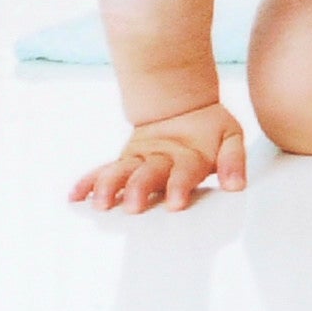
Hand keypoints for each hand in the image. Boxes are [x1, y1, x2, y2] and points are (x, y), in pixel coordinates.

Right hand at [70, 104, 247, 212]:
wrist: (180, 104)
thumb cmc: (208, 129)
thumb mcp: (230, 136)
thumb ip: (233, 160)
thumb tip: (235, 184)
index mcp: (188, 155)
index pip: (183, 172)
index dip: (179, 186)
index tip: (175, 203)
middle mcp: (160, 157)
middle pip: (146, 174)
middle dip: (138, 189)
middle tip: (132, 206)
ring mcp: (139, 158)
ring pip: (120, 171)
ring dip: (109, 187)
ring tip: (99, 204)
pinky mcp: (124, 160)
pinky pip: (103, 170)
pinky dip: (89, 181)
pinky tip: (76, 196)